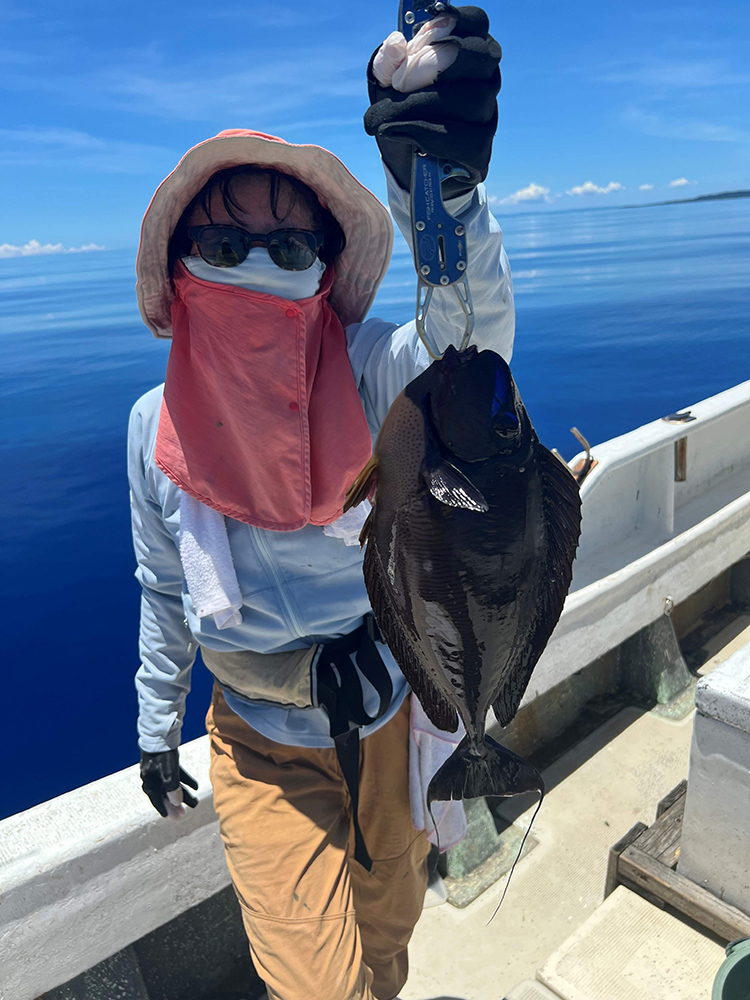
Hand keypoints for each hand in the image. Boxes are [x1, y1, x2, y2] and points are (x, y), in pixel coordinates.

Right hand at [140, 749, 198, 818]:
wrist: (161, 732)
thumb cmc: (162, 753)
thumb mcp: (168, 772)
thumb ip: (172, 788)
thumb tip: (177, 803)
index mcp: (149, 781)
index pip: (156, 799)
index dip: (163, 808)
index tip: (169, 817)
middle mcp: (153, 776)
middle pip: (165, 793)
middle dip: (175, 804)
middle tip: (184, 814)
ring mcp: (159, 768)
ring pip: (173, 785)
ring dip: (183, 793)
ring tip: (195, 802)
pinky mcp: (167, 760)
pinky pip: (177, 774)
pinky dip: (185, 780)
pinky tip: (196, 786)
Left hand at [364, 5, 501, 198]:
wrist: (406, 166)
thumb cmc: (402, 115)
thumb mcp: (386, 86)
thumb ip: (387, 64)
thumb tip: (394, 44)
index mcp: (467, 52)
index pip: (478, 23)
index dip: (456, 22)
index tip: (423, 32)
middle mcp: (486, 81)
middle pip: (481, 58)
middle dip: (437, 63)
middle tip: (399, 82)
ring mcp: (487, 116)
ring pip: (472, 100)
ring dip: (421, 105)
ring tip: (384, 116)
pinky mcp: (481, 151)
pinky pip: (465, 140)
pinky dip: (427, 135)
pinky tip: (400, 133)